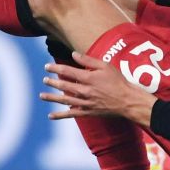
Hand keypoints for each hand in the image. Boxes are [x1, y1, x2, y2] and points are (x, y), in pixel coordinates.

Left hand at [41, 52, 156, 124]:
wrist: (128, 101)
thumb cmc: (119, 82)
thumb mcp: (105, 66)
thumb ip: (88, 60)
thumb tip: (74, 54)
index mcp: (88, 78)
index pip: (67, 71)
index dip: (55, 68)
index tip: (47, 67)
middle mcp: (84, 91)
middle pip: (64, 85)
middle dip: (52, 82)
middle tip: (44, 80)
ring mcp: (85, 102)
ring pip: (64, 100)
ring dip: (52, 97)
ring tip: (42, 95)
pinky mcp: (88, 112)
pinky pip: (71, 114)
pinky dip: (60, 115)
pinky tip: (51, 116)